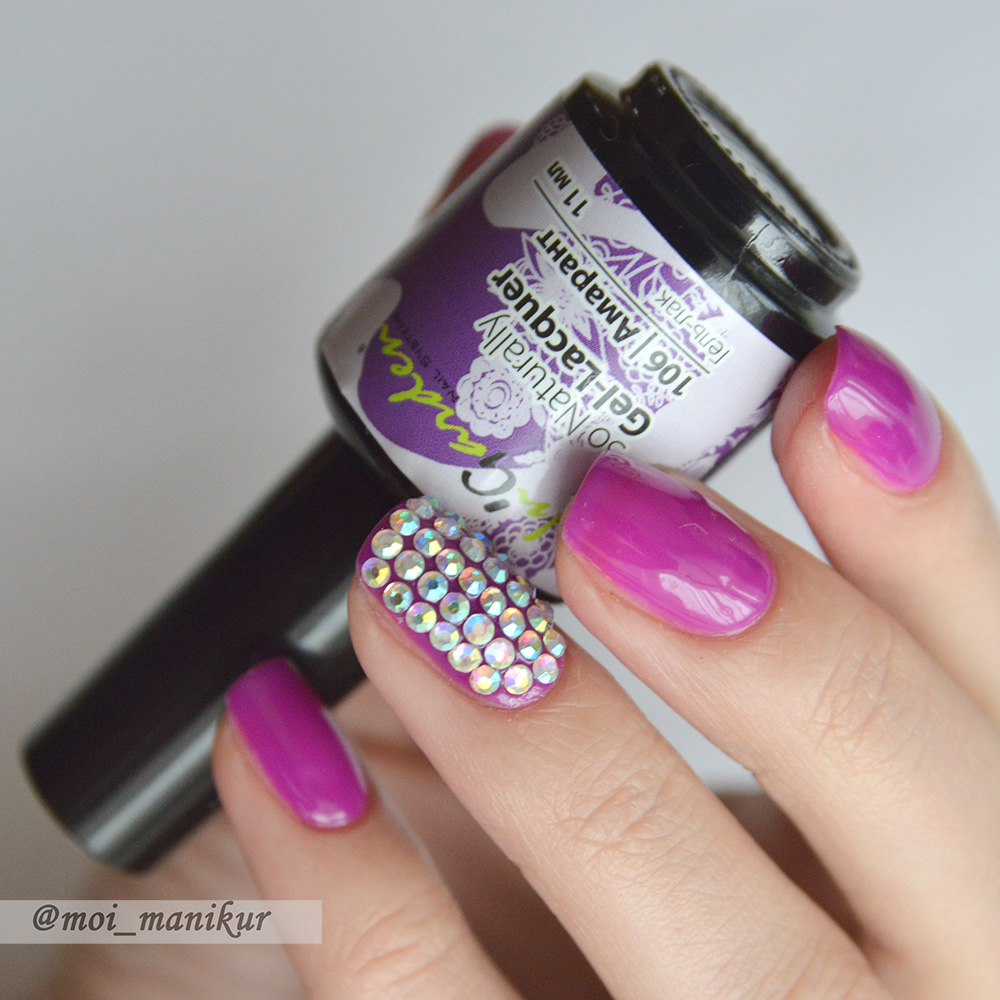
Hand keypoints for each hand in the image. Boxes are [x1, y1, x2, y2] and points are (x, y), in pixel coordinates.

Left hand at [215, 324, 999, 998]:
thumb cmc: (555, 899)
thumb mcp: (644, 751)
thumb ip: (648, 613)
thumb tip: (587, 410)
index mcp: (928, 858)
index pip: (981, 677)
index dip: (926, 527)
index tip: (823, 388)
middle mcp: (891, 980)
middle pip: (912, 797)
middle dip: (771, 634)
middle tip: (610, 518)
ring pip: (730, 960)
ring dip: (556, 747)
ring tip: (419, 603)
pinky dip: (347, 875)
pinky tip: (281, 748)